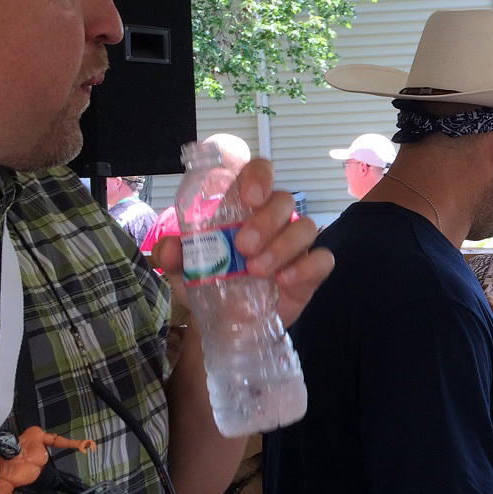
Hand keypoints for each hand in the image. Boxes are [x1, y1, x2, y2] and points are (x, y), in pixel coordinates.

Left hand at [153, 158, 334, 327]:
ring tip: (256, 271)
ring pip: (305, 227)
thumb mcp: (184, 269)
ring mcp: (294, 244)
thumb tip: (169, 249)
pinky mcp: (310, 271)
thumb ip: (173, 254)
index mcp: (243, 207)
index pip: (259, 172)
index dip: (259, 175)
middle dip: (266, 221)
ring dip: (282, 246)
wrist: (228, 321)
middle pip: (284, 199)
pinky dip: (306, 267)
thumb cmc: (211, 281)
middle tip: (243, 247)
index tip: (249, 196)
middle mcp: (273, 219)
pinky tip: (284, 281)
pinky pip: (322, 259)